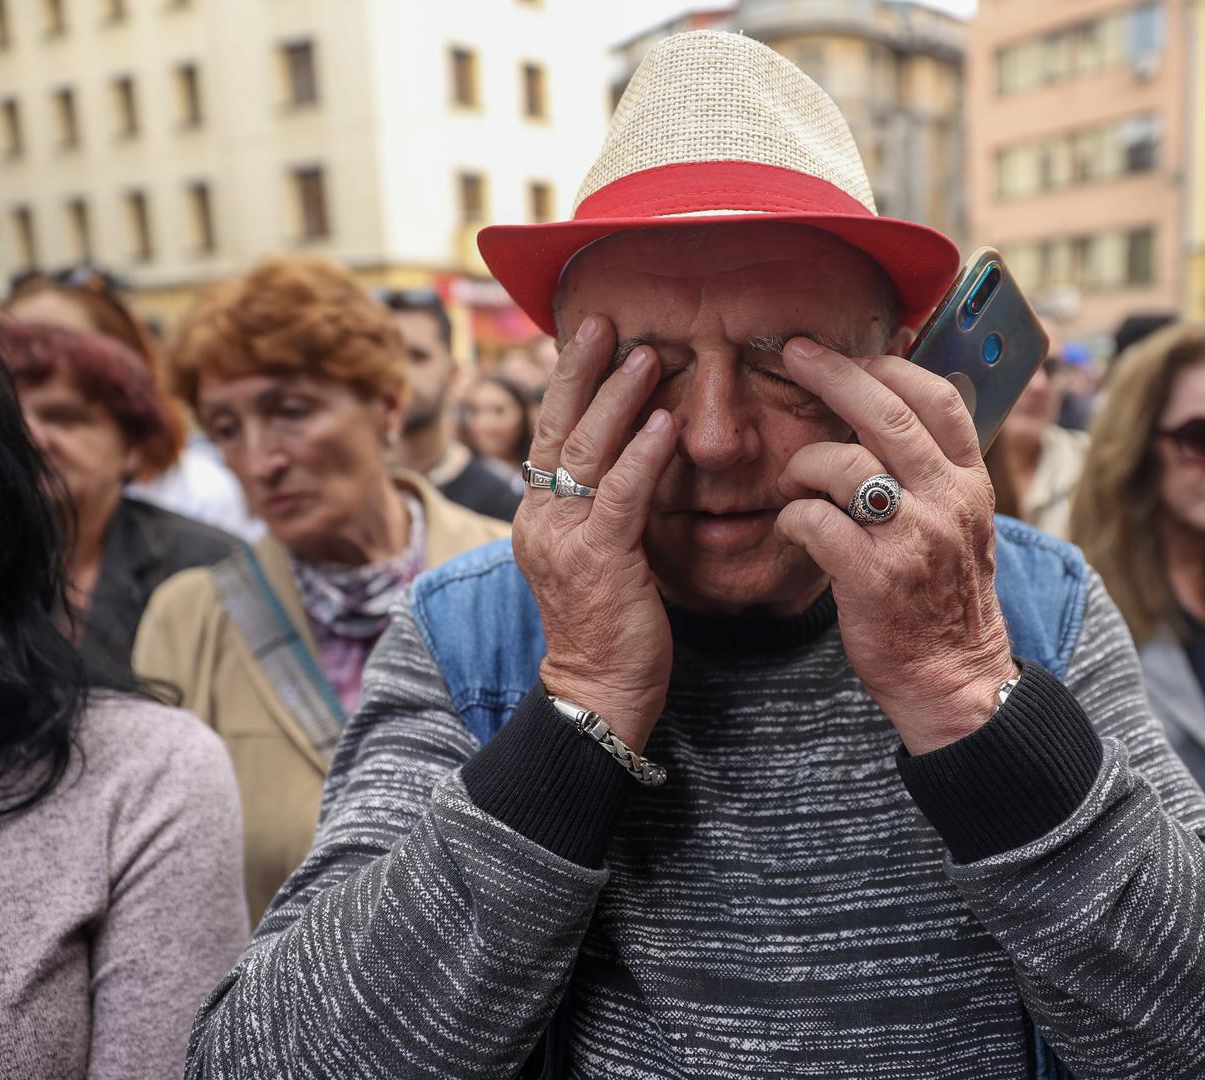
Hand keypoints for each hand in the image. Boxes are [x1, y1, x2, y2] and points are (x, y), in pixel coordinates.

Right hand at [512, 314, 678, 751]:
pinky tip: (666, 424)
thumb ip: (605, 508)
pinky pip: (620, 493)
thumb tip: (634, 461)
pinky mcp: (599, 558)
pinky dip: (642, 455)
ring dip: (619, 397)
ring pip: (587, 451)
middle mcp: (541, 519)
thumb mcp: (598, 556)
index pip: (550, 436)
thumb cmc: (608, 627)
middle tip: (603, 321)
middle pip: (557, 428)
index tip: (586, 339)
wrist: (596, 692)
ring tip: (646, 354)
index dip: (567, 384)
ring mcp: (565, 538)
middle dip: (580, 369)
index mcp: (538, 517)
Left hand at [774, 339, 1018, 755]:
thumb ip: (934, 472)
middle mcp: (948, 503)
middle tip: (795, 354)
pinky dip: (793, 518)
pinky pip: (816, 521)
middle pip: (886, 415)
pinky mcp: (875, 577)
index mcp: (970, 484)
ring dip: (804, 465)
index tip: (855, 353)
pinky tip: (793, 528)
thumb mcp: (961, 525)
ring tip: (794, 481)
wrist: (955, 678)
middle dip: (834, 375)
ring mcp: (913, 540)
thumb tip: (889, 410)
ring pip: (843, 466)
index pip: (939, 400)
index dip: (891, 367)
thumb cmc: (944, 599)